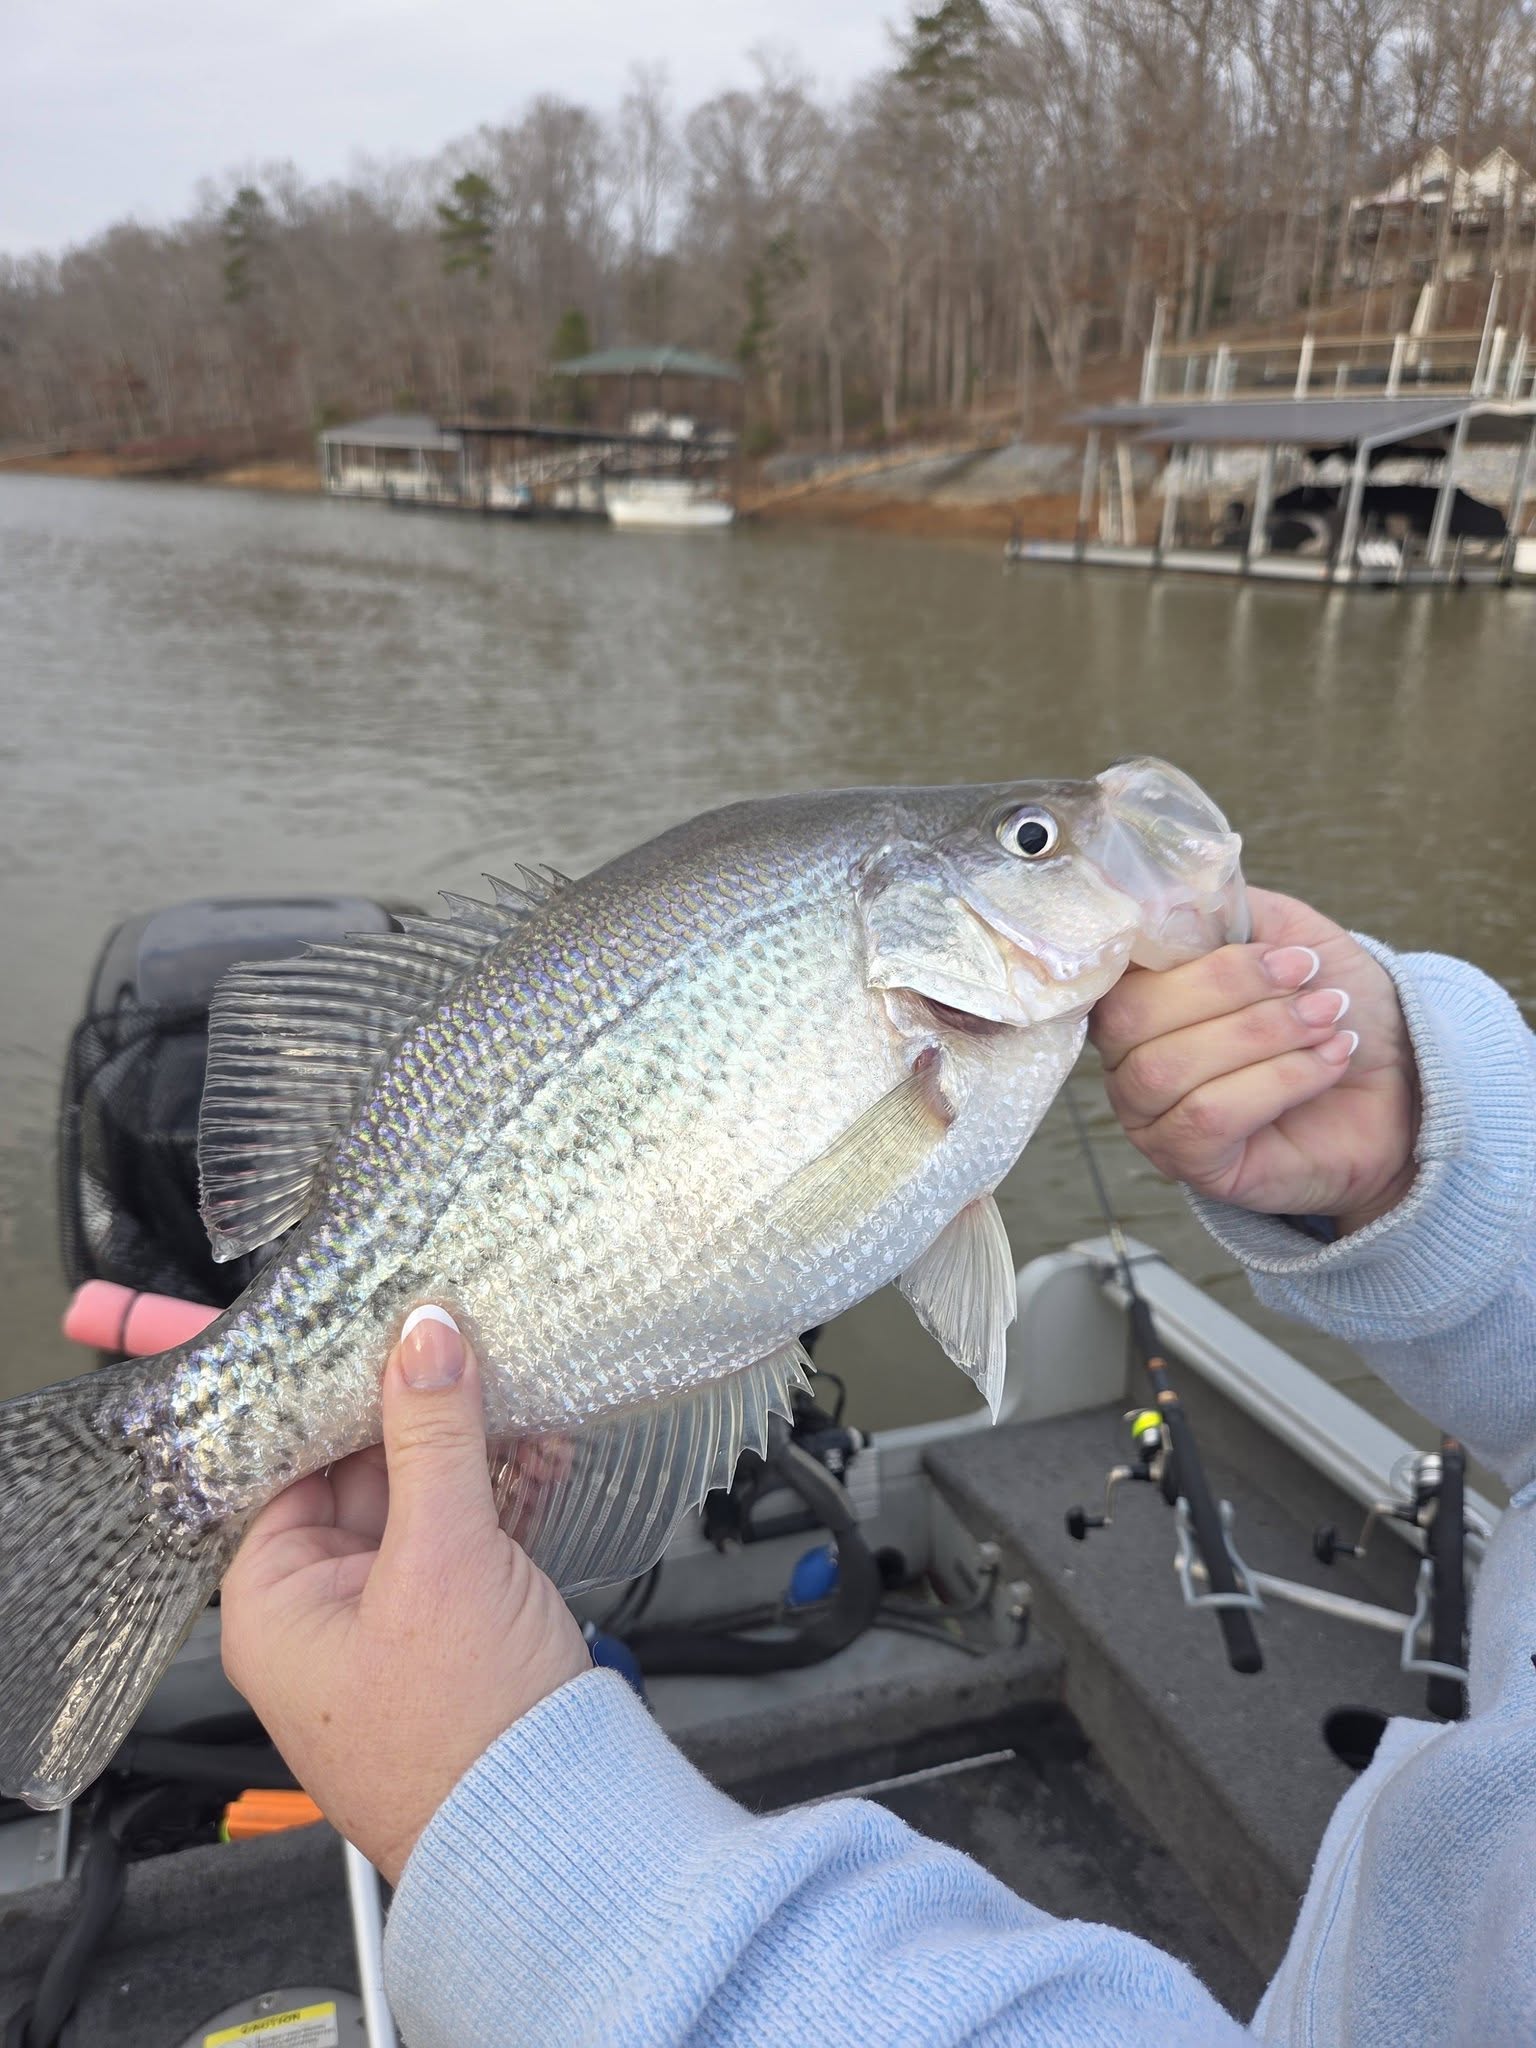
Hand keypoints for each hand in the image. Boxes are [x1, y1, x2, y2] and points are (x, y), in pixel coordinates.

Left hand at [221, 1309, 589, 1883]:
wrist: (554, 1836)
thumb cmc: (465, 1739)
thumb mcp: (443, 1559)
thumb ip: (433, 1436)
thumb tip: (420, 1337)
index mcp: (273, 1602)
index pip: (283, 1461)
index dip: (326, 1386)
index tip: (365, 1317)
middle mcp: (322, 1610)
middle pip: (359, 1471)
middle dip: (414, 1406)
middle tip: (454, 1330)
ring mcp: (394, 1618)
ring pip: (424, 1497)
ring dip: (471, 1443)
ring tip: (511, 1374)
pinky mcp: (458, 1625)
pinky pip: (470, 1535)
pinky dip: (504, 1491)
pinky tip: (545, 1445)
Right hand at [1089, 888, 1419, 1233]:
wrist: (1404, 1086)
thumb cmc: (1337, 1006)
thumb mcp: (1289, 932)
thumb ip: (1226, 910)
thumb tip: (1165, 894)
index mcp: (1139, 999)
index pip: (1109, 969)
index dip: (1165, 944)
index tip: (1246, 933)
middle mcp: (1129, 1061)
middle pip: (1131, 1018)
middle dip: (1228, 987)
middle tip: (1305, 973)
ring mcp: (1153, 1119)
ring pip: (1170, 1068)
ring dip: (1263, 1033)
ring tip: (1328, 1018)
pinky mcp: (1192, 1165)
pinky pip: (1209, 1116)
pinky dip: (1278, 1079)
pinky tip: (1329, 1060)